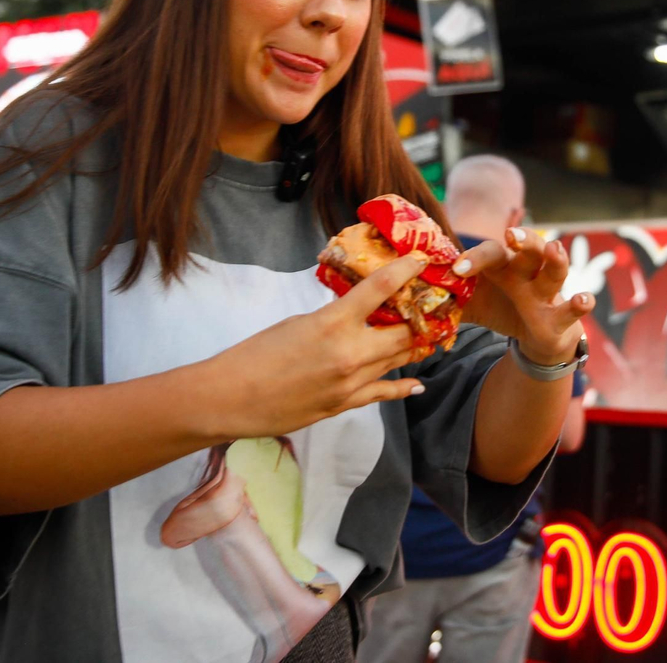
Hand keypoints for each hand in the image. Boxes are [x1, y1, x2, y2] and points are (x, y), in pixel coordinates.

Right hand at [202, 254, 429, 440]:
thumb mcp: (298, 322)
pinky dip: (402, 388)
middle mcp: (350, 353)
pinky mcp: (345, 405)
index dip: (405, 271)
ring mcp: (351, 383)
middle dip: (421, 316)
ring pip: (398, 360)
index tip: (420, 260)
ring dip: (415, 346)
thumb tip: (357, 311)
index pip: (380, 289)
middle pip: (403, 331)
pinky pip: (383, 393)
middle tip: (434, 305)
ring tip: (432, 335)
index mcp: (334, 322)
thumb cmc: (256, 353)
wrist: (232, 398)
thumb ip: (334, 316)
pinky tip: (418, 385)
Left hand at [454, 228, 593, 364]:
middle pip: (529, 249)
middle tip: (511, 235)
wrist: (534, 336)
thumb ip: (445, 299)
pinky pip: (572, 308)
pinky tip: (583, 300)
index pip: (489, 253)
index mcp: (502, 267)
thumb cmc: (500, 310)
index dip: (474, 259)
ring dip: (555, 260)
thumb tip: (405, 299)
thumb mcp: (470, 305)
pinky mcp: (561, 316)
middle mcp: (527, 273)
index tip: (457, 269)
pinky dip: (581, 304)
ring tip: (554, 249)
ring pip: (555, 271)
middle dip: (524, 239)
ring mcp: (547, 292)